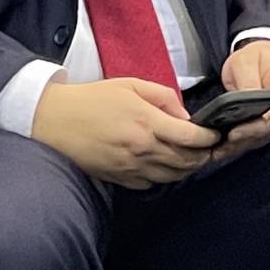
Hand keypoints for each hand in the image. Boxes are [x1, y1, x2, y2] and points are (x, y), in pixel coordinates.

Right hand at [30, 76, 214, 188]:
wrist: (53, 120)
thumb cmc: (93, 99)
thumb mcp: (132, 85)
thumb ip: (165, 97)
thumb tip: (186, 116)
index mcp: (147, 122)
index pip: (192, 137)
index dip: (210, 138)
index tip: (216, 134)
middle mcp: (141, 149)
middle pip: (186, 161)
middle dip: (204, 156)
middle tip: (210, 149)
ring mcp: (130, 167)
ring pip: (172, 176)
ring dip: (187, 169)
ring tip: (192, 158)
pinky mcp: (118, 179)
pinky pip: (151, 184)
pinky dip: (163, 177)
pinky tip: (164, 166)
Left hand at [210, 38, 269, 162]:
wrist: (265, 60)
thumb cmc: (257, 59)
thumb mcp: (247, 61)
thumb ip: (248, 80)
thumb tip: (247, 98)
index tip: (256, 122)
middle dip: (252, 134)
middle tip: (231, 137)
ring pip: (265, 137)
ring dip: (245, 144)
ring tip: (222, 148)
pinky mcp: (269, 127)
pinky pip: (257, 139)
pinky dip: (241, 146)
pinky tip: (223, 151)